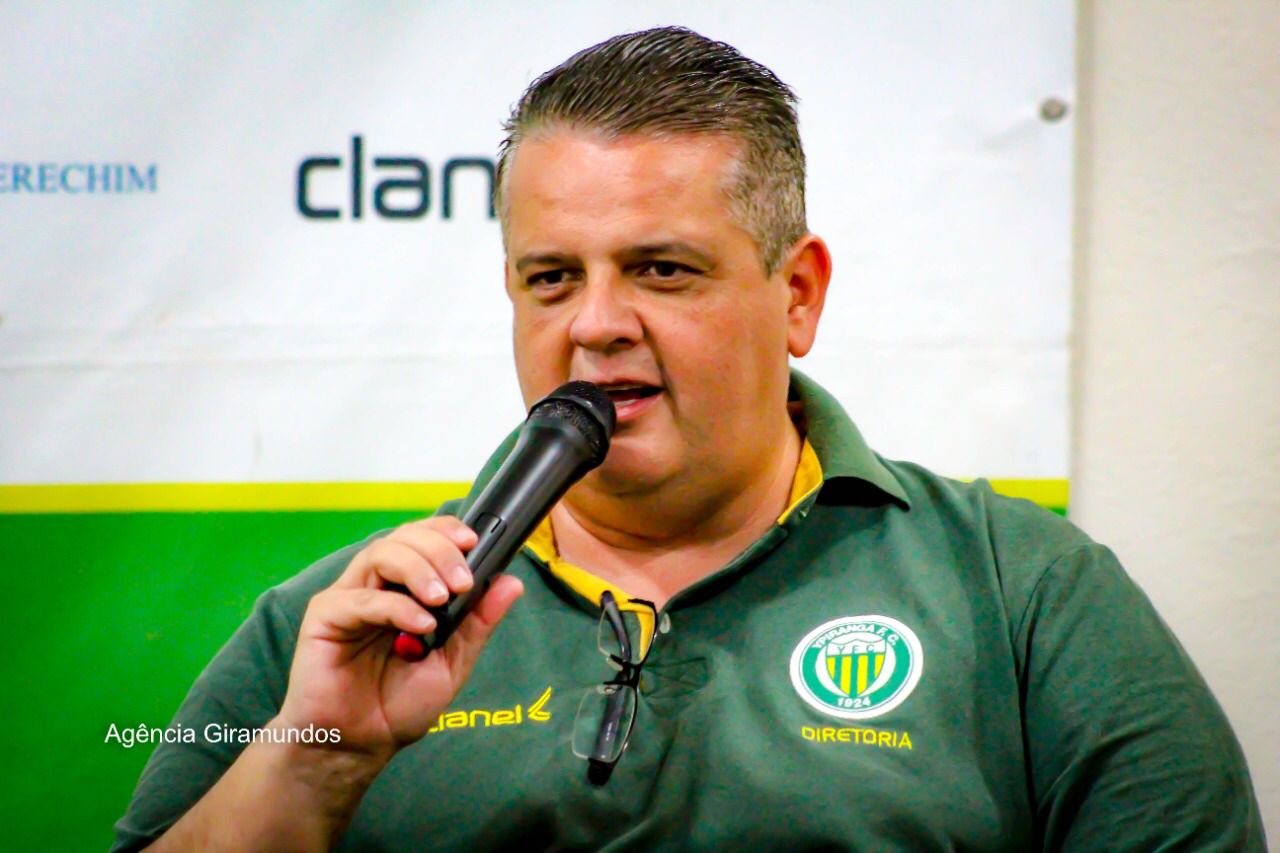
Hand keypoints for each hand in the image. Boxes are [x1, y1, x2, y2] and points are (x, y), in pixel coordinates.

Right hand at [275, 516, 523, 761]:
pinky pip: (362, 599)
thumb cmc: (399, 703)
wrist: (361, 744)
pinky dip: (397, 607)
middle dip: (440, 551)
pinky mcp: (324, 616)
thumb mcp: (452, 661)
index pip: (423, 539)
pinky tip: (421, 626)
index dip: (446, 531)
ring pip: (381, 554)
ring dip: (419, 568)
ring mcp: (349, 597)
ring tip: (442, 598)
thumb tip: (511, 582)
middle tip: (462, 582)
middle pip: (404, 538)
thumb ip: (478, 622)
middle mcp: (376, 585)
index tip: (474, 542)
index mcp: (405, 588)